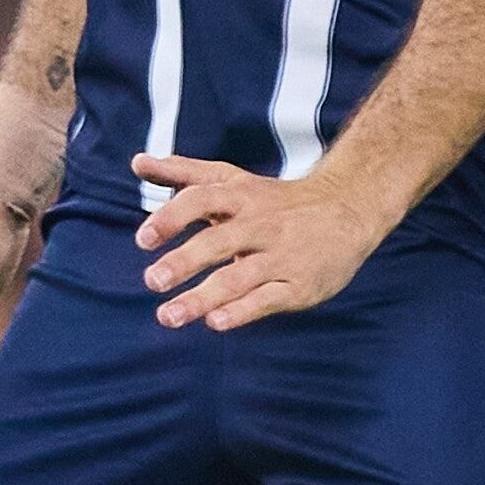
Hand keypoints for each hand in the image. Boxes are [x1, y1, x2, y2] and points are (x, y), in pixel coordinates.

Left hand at [130, 154, 399, 330]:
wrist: (347, 209)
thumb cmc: (275, 199)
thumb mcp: (231, 179)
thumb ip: (183, 172)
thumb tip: (137, 161)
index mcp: (241, 196)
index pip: (202, 199)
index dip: (172, 218)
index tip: (143, 240)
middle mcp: (261, 225)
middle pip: (219, 241)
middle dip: (184, 261)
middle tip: (152, 280)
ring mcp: (281, 257)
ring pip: (239, 278)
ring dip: (202, 299)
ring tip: (167, 316)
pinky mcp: (299, 286)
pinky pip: (268, 300)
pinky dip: (241, 312)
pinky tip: (214, 322)